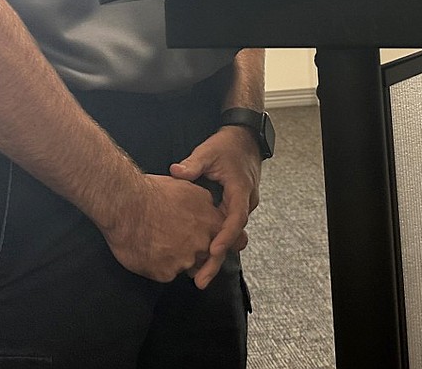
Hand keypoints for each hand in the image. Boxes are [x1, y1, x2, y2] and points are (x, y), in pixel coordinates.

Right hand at [99, 174, 224, 283]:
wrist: (124, 205)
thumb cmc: (150, 192)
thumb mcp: (184, 186)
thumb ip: (202, 200)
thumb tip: (208, 205)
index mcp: (208, 220)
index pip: (232, 240)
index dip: (224, 244)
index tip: (219, 247)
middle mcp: (201, 242)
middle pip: (207, 256)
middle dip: (195, 251)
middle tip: (174, 240)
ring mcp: (185, 259)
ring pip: (187, 266)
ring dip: (177, 258)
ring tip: (157, 241)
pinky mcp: (167, 273)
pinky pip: (167, 274)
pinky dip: (159, 265)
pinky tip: (147, 250)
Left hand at [169, 127, 261, 288]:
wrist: (245, 140)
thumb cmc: (227, 145)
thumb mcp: (209, 151)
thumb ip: (193, 163)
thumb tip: (176, 172)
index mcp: (241, 190)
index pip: (235, 219)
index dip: (224, 236)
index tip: (211, 250)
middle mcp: (245, 203)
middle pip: (233, 237)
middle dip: (217, 259)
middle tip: (200, 281)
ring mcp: (241, 207)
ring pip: (230, 236)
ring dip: (216, 255)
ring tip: (198, 277)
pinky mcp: (234, 208)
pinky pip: (226, 229)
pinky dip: (215, 242)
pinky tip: (200, 257)